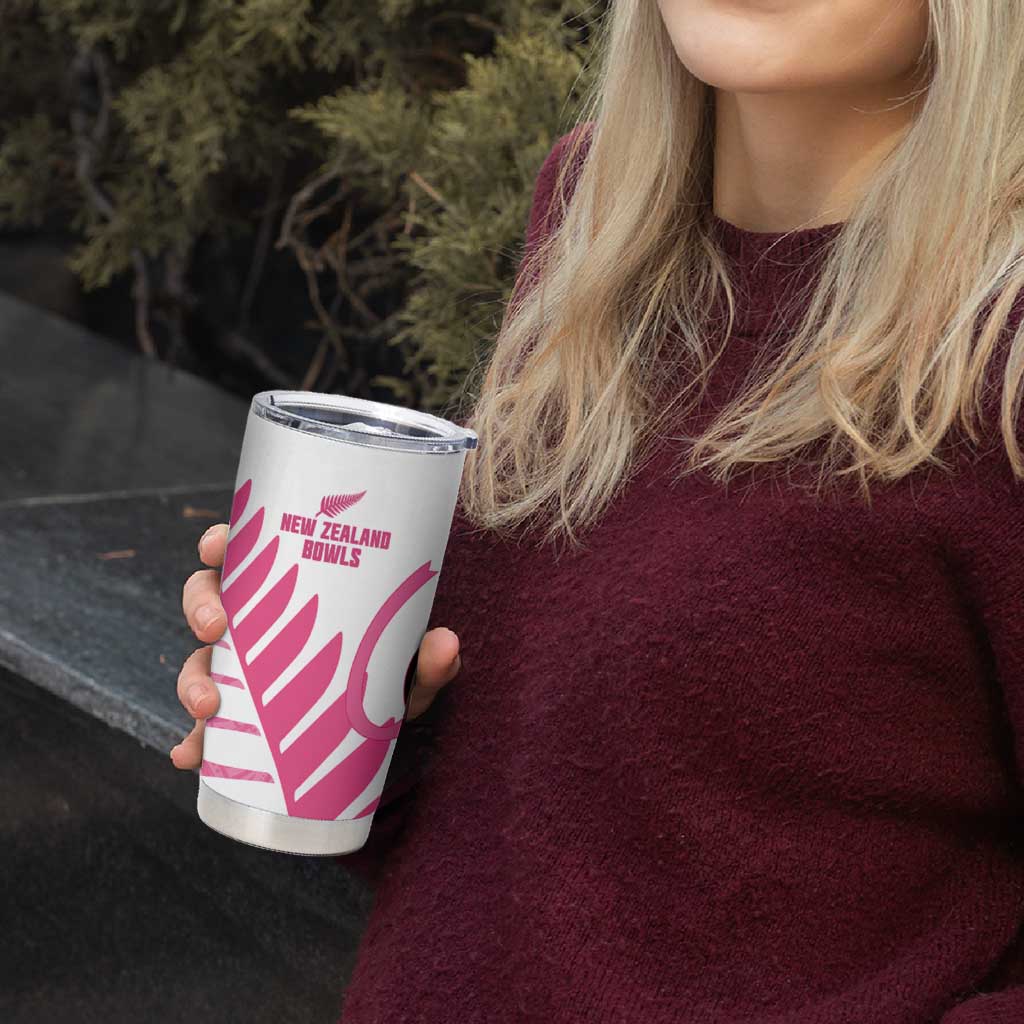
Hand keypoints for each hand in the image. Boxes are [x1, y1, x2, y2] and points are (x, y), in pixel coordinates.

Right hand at [169, 523, 461, 768]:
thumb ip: (427, 660)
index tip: (217, 546)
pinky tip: (190, 756)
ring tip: (208, 708)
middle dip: (201, 609)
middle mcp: (259, 624)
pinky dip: (193, 742)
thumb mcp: (410, 669)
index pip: (246, 553)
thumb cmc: (391, 677)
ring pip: (199, 660)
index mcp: (290, 590)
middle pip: (208, 599)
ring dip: (192, 680)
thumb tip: (446, 643)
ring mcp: (244, 671)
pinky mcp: (241, 719)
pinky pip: (206, 728)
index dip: (221, 543)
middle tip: (216, 630)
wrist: (386, 731)